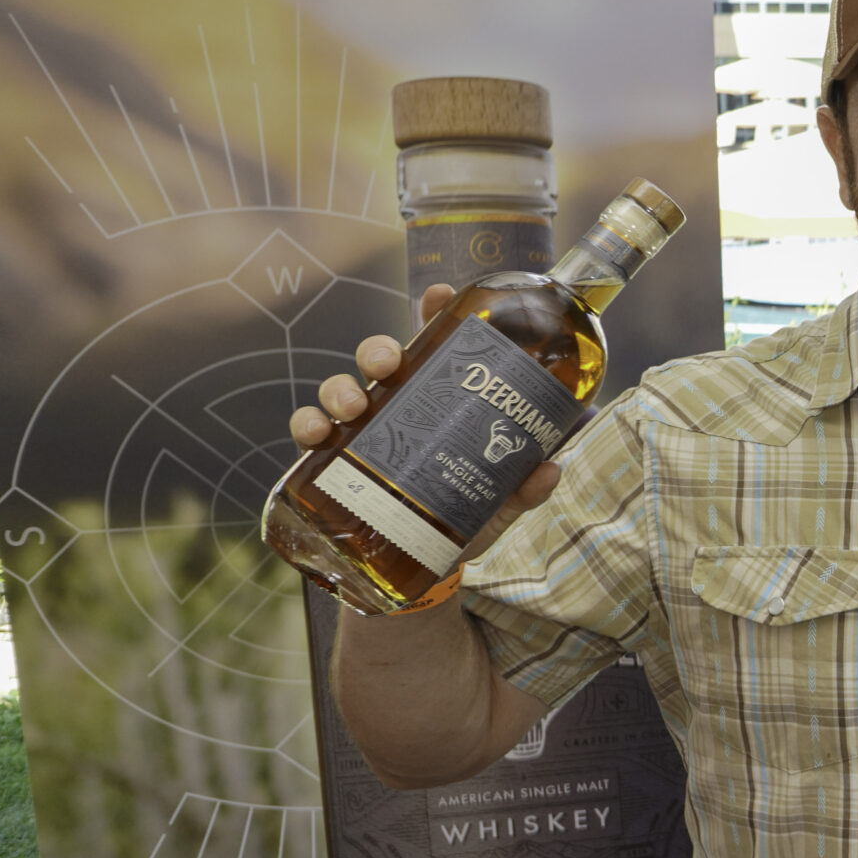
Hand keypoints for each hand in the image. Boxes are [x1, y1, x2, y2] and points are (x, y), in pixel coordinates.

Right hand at [286, 284, 561, 560]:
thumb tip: (549, 469)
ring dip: (339, 389)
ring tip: (353, 405)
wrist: (434, 562)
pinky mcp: (334, 461)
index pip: (437, 342)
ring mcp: (364, 429)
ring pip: (340, 389)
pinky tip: (317, 435)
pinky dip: (308, 427)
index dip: (435, 311)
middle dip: (379, 350)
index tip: (439, 294)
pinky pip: (311, 434)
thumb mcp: (504, 498)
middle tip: (388, 364)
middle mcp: (398, 404)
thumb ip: (526, 485)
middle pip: (381, 358)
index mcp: (440, 396)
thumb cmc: (469, 512)